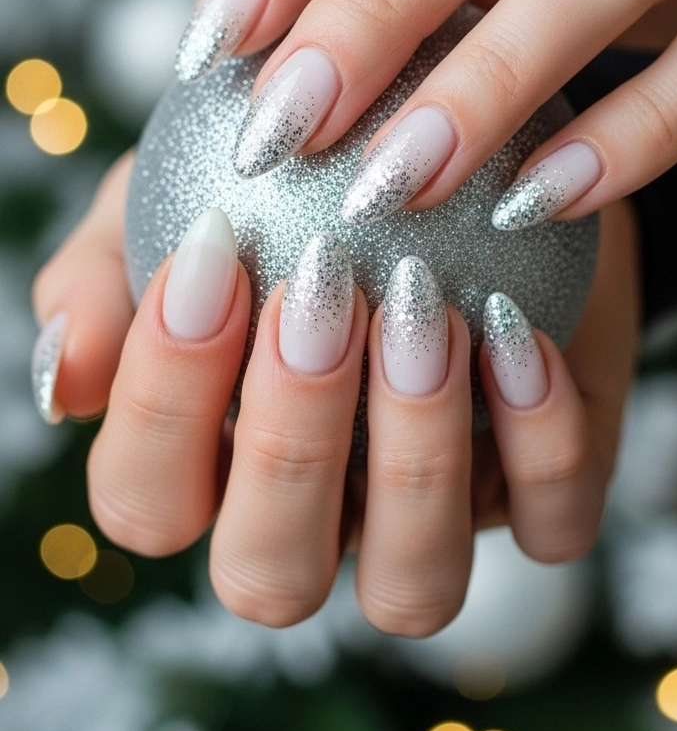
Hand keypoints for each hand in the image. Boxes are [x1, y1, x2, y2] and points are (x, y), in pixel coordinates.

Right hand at [32, 154, 637, 631]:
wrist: (452, 143)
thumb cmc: (294, 181)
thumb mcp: (177, 196)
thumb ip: (103, 277)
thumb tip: (69, 379)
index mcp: (211, 468)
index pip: (147, 501)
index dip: (164, 403)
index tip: (207, 254)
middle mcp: (316, 520)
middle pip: (270, 576)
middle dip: (290, 444)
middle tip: (320, 296)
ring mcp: (431, 523)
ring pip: (411, 587)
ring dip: (416, 459)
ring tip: (427, 315)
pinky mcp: (543, 495)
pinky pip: (551, 526)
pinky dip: (538, 440)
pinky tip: (516, 332)